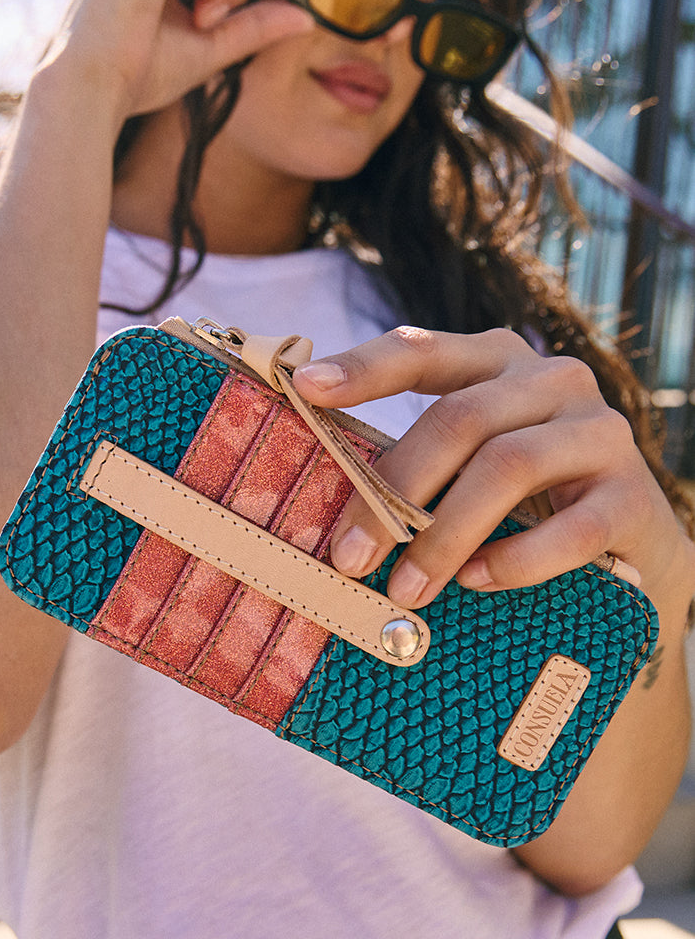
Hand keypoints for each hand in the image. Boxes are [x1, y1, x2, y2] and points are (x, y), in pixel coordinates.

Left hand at [293, 325, 694, 611]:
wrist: (634, 558)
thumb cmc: (527, 510)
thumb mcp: (472, 471)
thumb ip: (420, 466)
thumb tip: (324, 510)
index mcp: (498, 363)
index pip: (424, 350)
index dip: (364, 368)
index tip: (305, 387)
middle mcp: (554, 381)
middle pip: (459, 418)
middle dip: (395, 490)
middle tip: (350, 558)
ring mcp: (601, 434)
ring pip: (508, 467)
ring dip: (445, 534)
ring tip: (407, 589)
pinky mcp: (634, 497)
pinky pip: (570, 529)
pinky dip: (515, 560)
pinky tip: (478, 583)